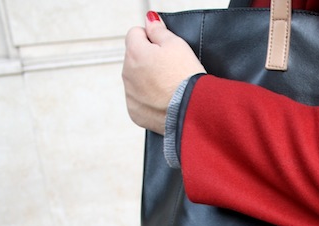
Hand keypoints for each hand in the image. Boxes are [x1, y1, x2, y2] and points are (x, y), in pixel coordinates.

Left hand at [122, 11, 205, 134]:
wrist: (191, 111)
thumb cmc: (186, 77)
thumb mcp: (177, 45)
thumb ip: (158, 30)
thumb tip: (150, 21)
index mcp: (134, 52)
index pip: (135, 33)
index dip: (152, 38)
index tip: (165, 49)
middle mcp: (127, 72)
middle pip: (134, 58)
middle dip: (149, 60)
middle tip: (170, 69)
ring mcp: (129, 94)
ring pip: (136, 79)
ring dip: (148, 80)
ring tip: (169, 86)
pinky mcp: (135, 112)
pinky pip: (139, 100)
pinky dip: (149, 99)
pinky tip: (164, 100)